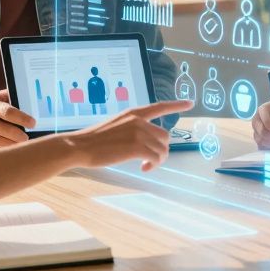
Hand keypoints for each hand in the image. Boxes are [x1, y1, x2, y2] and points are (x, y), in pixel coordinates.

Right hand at [0, 90, 36, 149]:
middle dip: (23, 136)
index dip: (23, 118)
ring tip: (23, 143)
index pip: (8, 112)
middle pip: (9, 131)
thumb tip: (31, 101)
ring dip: (17, 145)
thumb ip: (11, 97)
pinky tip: (13, 149)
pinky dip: (9, 152)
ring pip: (5, 144)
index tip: (33, 123)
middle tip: (29, 136)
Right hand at [68, 100, 192, 170]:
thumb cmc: (93, 140)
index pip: (160, 106)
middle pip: (164, 136)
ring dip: (157, 159)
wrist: (79, 146)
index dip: (176, 105)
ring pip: (162, 148)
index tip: (190, 103)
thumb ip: (131, 129)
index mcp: (133, 113)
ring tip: (145, 164)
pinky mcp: (136, 146)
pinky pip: (156, 157)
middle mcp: (138, 120)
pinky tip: (143, 167)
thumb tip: (145, 142)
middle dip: (161, 149)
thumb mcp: (115, 126)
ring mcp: (138, 133)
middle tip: (149, 160)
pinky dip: (153, 164)